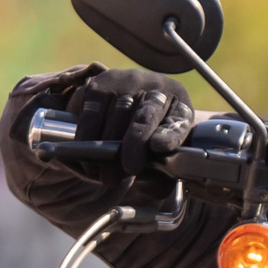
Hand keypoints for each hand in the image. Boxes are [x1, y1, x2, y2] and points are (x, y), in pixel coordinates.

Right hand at [66, 66, 194, 176]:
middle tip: (129, 168)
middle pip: (145, 116)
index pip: (178, 121)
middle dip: (135, 144)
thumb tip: (153, 185)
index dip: (169, 135)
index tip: (158, 147)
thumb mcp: (163, 155)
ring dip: (109, 149)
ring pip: (116, 117)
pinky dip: (87, 138)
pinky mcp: (100, 85)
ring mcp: (127, 82)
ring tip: (106, 175)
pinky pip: (92, 114)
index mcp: (180, 106)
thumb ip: (163, 174)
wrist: (126, 107)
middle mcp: (156, 88)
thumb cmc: (149, 140)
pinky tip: (88, 160)